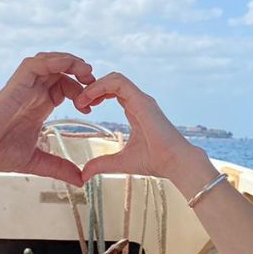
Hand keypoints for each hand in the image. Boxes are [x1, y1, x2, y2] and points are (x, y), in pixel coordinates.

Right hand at [0, 53, 95, 184]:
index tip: (90, 109)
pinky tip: (68, 66)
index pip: (64, 87)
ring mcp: (23, 86)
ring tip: (86, 72)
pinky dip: (54, 61)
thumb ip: (58, 168)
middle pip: (61, 71)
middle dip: (81, 73)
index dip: (81, 92)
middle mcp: (32, 92)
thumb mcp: (35, 162)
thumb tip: (80, 182)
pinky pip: (36, 64)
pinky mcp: (15, 84)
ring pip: (50, 61)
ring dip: (71, 62)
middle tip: (95, 84)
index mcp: (37, 105)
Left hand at [73, 72, 200, 183]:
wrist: (174, 164)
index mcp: (135, 110)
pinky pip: (118, 83)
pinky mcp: (142, 100)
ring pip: (114, 78)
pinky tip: (89, 98)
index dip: (95, 95)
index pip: (112, 92)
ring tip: (81, 101)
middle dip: (92, 88)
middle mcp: (138, 101)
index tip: (82, 108)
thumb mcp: (119, 162)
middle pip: (111, 82)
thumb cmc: (154, 162)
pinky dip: (101, 86)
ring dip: (94, 86)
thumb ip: (101, 164)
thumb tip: (83, 175)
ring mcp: (141, 99)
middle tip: (77, 103)